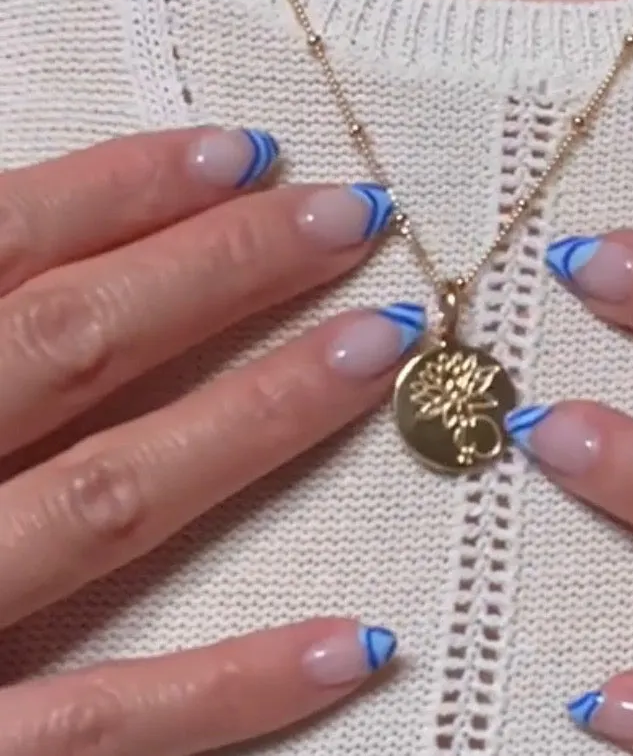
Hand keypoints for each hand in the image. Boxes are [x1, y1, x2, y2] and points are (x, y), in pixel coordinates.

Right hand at [0, 128, 420, 754]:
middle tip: (355, 216)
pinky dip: (236, 689)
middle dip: (224, 268)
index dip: (125, 190)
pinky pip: (108, 731)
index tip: (248, 151)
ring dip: (261, 416)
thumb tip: (25, 225)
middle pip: (76, 344)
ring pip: (113, 499)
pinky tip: (359, 642)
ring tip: (380, 345)